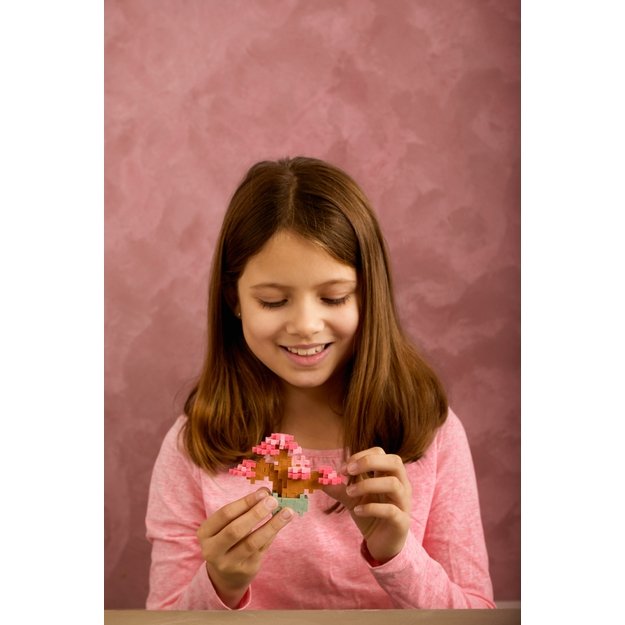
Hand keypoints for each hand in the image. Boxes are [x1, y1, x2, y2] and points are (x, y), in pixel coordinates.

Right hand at [196, 488, 293, 606]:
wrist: (225, 576)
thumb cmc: (227, 540)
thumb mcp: (226, 525)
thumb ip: (243, 509)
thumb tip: (265, 492)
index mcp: (205, 533)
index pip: (225, 514)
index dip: (245, 502)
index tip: (263, 493)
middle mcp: (213, 550)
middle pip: (235, 530)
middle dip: (256, 513)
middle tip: (273, 501)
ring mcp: (229, 563)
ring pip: (251, 543)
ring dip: (271, 525)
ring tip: (287, 512)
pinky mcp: (245, 571)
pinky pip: (262, 549)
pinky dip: (272, 534)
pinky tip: (281, 524)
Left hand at [323, 448, 411, 563]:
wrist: (381, 544)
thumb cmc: (370, 515)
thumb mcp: (352, 498)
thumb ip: (338, 488)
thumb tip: (319, 478)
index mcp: (389, 474)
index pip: (380, 453)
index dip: (361, 456)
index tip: (343, 469)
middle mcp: (401, 485)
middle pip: (394, 461)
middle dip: (369, 462)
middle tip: (348, 471)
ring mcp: (403, 502)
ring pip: (393, 484)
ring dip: (367, 485)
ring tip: (349, 492)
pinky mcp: (402, 521)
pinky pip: (390, 510)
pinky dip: (371, 508)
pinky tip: (357, 511)